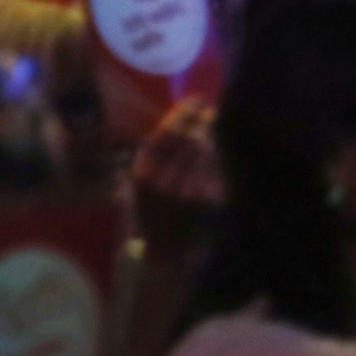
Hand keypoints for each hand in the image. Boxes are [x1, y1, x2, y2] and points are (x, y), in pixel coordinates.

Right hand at [131, 99, 222, 256]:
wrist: (168, 255)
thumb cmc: (149, 218)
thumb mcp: (135, 188)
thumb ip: (147, 161)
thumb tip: (166, 127)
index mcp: (144, 175)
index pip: (165, 135)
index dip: (181, 114)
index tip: (193, 100)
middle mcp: (166, 181)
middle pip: (188, 140)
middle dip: (200, 120)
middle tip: (209, 108)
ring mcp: (191, 191)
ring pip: (206, 152)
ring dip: (212, 135)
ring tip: (214, 122)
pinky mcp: (212, 202)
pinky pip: (218, 170)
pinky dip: (220, 156)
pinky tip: (219, 149)